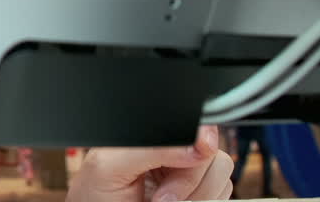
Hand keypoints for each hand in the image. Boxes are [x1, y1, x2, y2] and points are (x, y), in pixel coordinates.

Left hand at [66, 125, 233, 201]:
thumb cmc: (96, 197)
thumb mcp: (110, 165)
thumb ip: (150, 148)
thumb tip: (195, 146)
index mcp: (152, 138)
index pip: (190, 125)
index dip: (201, 137)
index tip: (199, 151)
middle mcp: (173, 153)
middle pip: (210, 152)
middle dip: (189, 179)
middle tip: (162, 197)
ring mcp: (188, 176)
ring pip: (221, 175)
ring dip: (197, 195)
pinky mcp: (199, 196)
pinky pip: (223, 194)